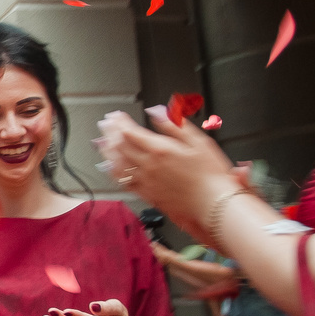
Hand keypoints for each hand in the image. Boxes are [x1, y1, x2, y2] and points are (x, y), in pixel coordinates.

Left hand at [97, 107, 240, 230]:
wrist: (213, 204)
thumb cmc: (210, 174)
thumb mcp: (198, 141)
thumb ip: (174, 124)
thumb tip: (157, 111)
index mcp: (160, 149)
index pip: (131, 132)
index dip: (120, 122)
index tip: (116, 116)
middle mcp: (149, 166)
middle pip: (120, 146)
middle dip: (110, 132)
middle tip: (105, 124)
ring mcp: (146, 181)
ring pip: (117, 164)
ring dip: (107, 151)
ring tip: (101, 142)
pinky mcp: (147, 194)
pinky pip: (123, 182)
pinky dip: (113, 172)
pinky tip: (110, 167)